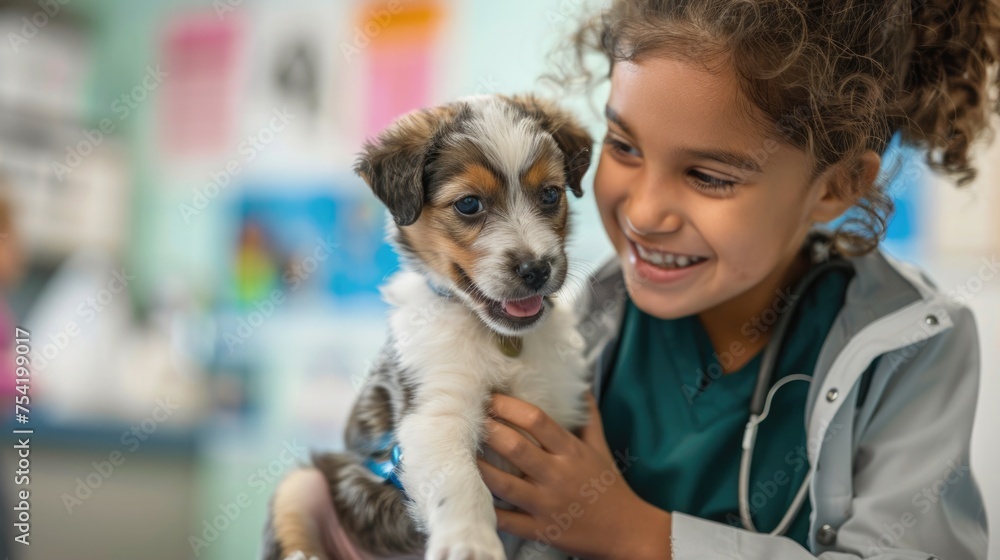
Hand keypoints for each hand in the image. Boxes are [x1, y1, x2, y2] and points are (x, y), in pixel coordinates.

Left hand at [478, 393, 671, 559]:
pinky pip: (507, 520)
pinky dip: (488, 509)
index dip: (509, 406)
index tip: (490, 398)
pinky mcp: (540, 529)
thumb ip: (589, 418)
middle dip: (488, 430)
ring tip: (461, 453)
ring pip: (503, 484)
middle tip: (469, 420)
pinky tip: (471, 495)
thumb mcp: (601, 448)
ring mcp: (546, 504)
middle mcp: (557, 475)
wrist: (628, 531)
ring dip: (479, 467)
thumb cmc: (610, 487)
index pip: (536, 420)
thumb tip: (581, 388)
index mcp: (571, 451)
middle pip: (514, 447)